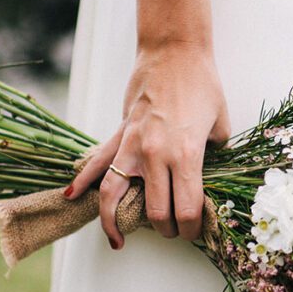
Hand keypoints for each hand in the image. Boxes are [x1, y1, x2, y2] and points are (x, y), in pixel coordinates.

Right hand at [66, 42, 229, 248]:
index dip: (193, 229)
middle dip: (168, 230)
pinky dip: (82, 181)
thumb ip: (214, 155)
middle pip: (156, 212)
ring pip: (115, 195)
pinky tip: (72, 196)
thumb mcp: (220, 125)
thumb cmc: (203, 85)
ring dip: (116, 222)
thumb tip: (209, 176)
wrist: (175, 51)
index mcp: (187, 156)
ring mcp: (133, 145)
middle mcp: (156, 156)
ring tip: (117, 240)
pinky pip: (97, 161)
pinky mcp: (120, 133)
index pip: (187, 209)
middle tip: (175, 232)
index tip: (196, 232)